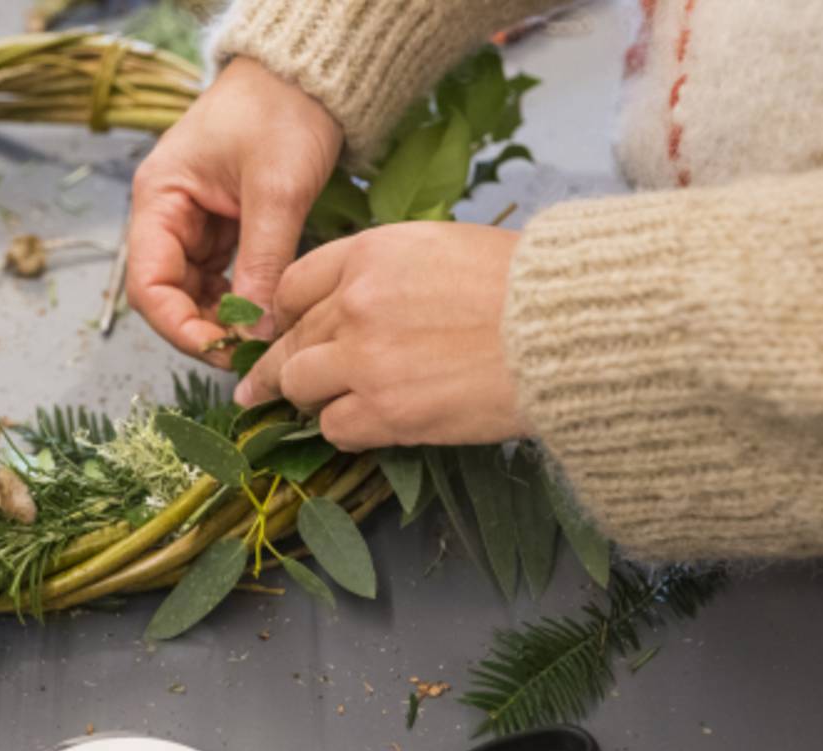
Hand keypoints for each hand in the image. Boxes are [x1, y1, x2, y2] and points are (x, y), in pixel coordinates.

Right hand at [127, 57, 341, 357]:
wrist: (307, 76)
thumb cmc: (282, 112)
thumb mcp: (276, 191)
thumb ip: (263, 264)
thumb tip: (256, 332)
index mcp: (159, 198)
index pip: (149, 284)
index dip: (178, 327)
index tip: (221, 351)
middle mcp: (167, 215)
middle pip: (167, 295)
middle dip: (202, 329)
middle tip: (248, 356)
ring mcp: (194, 223)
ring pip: (194, 293)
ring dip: (221, 321)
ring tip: (259, 341)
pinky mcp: (222, 228)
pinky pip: (221, 279)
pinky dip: (239, 302)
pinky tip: (264, 317)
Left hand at [234, 222, 527, 449]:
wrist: (564, 331)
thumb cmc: (524, 286)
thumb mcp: (444, 248)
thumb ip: (388, 273)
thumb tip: (359, 304)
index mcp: (369, 253)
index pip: (293, 286)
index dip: (284, 314)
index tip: (282, 331)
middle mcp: (355, 303)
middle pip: (291, 339)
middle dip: (276, 365)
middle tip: (258, 386)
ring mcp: (364, 359)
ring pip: (298, 385)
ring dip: (307, 398)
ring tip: (314, 407)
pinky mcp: (383, 411)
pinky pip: (333, 427)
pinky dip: (342, 429)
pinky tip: (363, 426)